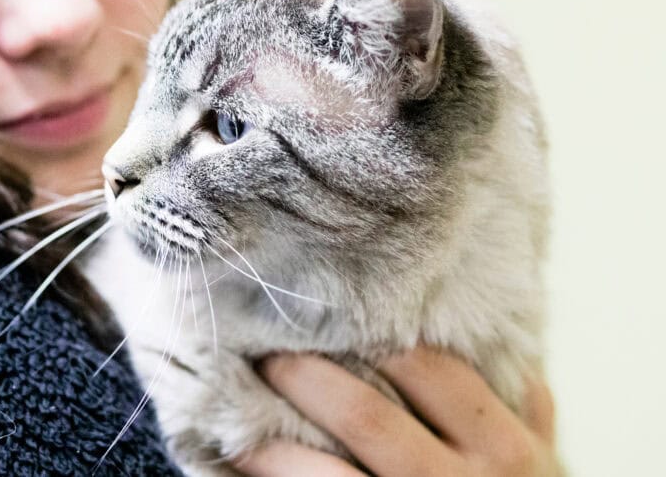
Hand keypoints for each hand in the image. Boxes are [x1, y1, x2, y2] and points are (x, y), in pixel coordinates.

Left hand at [235, 347, 558, 476]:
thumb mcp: (539, 466)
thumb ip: (523, 407)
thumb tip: (498, 339)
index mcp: (505, 450)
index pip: (428, 369)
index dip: (369, 336)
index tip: (326, 314)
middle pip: (364, 415)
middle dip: (304, 377)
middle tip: (264, 353)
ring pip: (326, 474)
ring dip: (270, 442)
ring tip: (236, 412)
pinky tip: (244, 465)